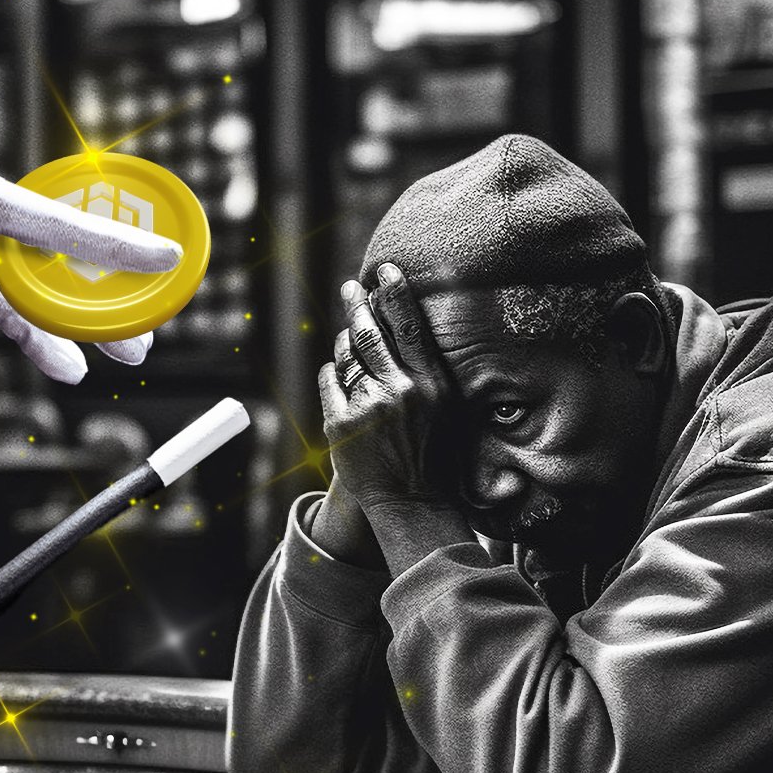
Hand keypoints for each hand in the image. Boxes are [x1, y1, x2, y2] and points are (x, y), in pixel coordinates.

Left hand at [0, 115, 183, 383]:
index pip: (57, 224)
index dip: (113, 248)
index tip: (163, 263)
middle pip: (61, 259)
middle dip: (105, 300)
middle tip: (142, 342)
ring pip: (39, 282)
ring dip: (75, 320)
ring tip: (115, 356)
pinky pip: (6, 296)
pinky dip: (32, 326)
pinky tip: (56, 355)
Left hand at [319, 262, 471, 575]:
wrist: (413, 504)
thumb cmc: (432, 454)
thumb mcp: (443, 408)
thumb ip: (424, 370)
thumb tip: (400, 327)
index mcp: (431, 383)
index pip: (410, 325)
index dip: (395, 291)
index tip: (385, 269)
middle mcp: (401, 391)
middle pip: (371, 333)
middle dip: (359, 303)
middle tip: (351, 286)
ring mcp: (368, 407)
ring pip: (347, 355)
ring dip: (346, 340)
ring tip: (349, 331)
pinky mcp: (339, 424)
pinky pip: (329, 381)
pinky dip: (332, 374)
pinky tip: (338, 373)